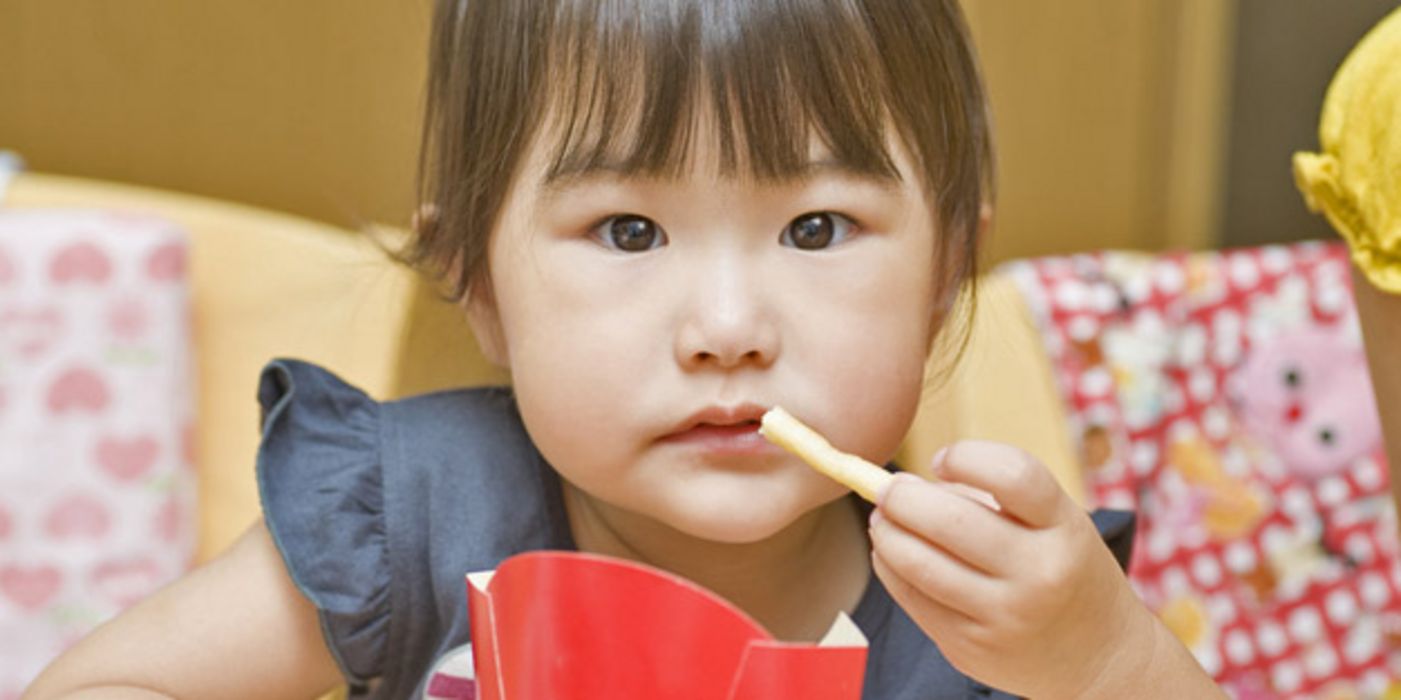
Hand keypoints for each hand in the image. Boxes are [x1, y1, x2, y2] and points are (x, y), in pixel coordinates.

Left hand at [868, 440, 1161, 698]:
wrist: (1100, 658)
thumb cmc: (1064, 570)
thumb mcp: (1057, 524)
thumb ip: (994, 498)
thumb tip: (902, 488)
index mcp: (1066, 529)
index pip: (1014, 475)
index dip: (966, 457)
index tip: (941, 461)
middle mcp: (1040, 574)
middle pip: (950, 522)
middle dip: (902, 497)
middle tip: (887, 488)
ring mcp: (1004, 617)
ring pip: (919, 564)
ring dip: (886, 533)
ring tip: (882, 518)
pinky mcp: (972, 649)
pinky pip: (913, 600)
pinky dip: (890, 568)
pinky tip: (890, 553)